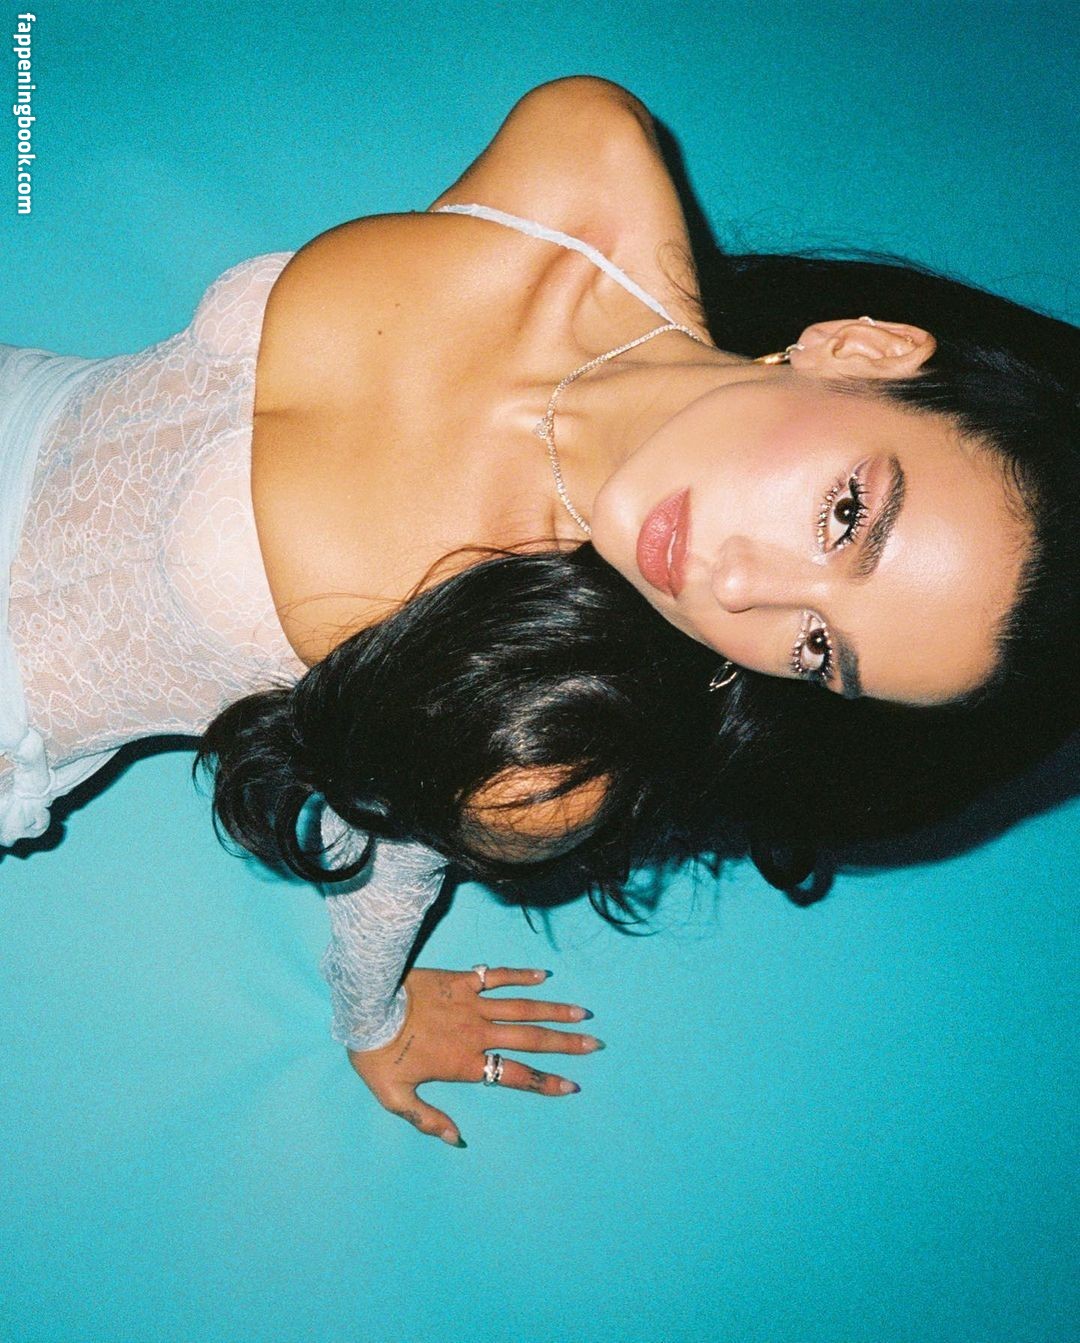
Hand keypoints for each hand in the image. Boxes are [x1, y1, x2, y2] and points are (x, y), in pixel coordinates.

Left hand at [347, 966, 601, 1145]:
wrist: (364, 1005)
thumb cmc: (376, 1054)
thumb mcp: (394, 1097)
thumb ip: (427, 1119)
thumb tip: (457, 1140)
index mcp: (465, 1063)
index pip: (514, 1075)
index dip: (545, 1082)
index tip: (572, 1086)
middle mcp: (477, 1032)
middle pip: (530, 1039)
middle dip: (565, 1044)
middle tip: (595, 1044)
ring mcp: (471, 1003)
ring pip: (522, 1007)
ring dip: (554, 1011)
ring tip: (583, 1013)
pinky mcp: (461, 980)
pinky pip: (497, 976)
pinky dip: (521, 975)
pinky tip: (543, 976)